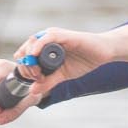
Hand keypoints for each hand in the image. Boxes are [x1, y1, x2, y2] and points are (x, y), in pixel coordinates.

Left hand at [0, 25, 127, 123]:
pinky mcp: (63, 35)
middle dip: (25, 65)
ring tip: (35, 72)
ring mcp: (54, 36)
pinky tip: (35, 57)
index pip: (25, 55)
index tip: (29, 80)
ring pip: (32, 42)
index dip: (23, 68)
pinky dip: (38, 47)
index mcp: (44, 48)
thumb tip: (32, 92)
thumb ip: (48, 82)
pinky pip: (47, 38)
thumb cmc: (84, 61)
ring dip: (30, 58)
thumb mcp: (62, 75)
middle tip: (33, 78)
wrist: (103, 53)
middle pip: (25, 49)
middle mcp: (46, 40)